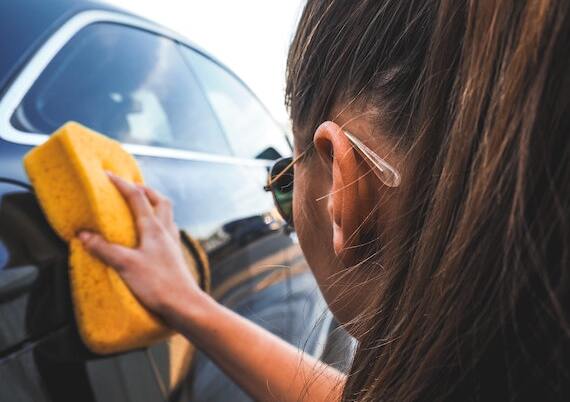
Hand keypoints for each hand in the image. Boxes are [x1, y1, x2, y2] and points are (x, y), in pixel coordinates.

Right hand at [77, 172, 203, 322]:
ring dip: (154, 206)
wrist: (184, 304)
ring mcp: (173, 243)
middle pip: (160, 201)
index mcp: (154, 228)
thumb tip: (84, 235)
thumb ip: (104, 249)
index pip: (137, 197)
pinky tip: (150, 236)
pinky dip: (158, 225)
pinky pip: (168, 231)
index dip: (122, 184)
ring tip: (140, 208)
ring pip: (167, 215)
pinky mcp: (175, 256)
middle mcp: (166, 231)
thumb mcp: (125, 265)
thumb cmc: (158, 284)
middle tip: (131, 188)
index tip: (108, 175)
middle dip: (145, 190)